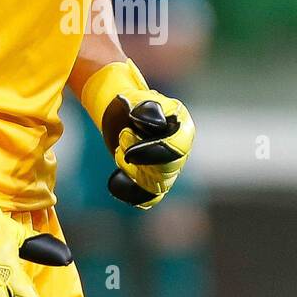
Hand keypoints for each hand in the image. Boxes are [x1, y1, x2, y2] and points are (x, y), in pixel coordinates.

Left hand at [81, 59, 194, 209]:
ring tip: (119, 151)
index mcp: (182, 129)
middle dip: (142, 158)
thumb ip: (147, 108)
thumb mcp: (138, 98)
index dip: (154, 148)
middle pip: (168, 169)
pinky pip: (147, 198)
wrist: (123, 114)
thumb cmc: (134, 103)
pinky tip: (114, 181)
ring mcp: (166, 169)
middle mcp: (178, 152)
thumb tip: (152, 120)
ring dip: (134, 173)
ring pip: (158, 186)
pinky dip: (131, 194)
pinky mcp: (152, 181)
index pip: (178, 146)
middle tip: (122, 137)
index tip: (126, 136)